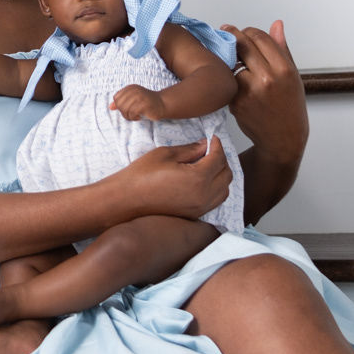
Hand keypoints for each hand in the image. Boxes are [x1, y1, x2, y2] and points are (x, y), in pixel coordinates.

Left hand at [110, 84, 165, 120]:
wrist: (163, 104)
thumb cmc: (146, 103)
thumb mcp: (133, 100)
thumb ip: (122, 102)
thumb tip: (110, 107)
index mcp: (130, 88)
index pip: (116, 98)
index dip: (119, 106)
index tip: (127, 109)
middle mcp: (134, 90)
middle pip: (119, 104)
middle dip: (123, 112)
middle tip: (131, 115)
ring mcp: (140, 96)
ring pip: (125, 109)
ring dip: (128, 117)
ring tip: (134, 117)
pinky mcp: (144, 104)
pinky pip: (132, 113)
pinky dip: (134, 118)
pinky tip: (139, 117)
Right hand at [116, 137, 230, 220]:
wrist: (127, 199)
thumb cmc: (141, 175)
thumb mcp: (166, 154)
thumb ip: (190, 149)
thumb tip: (205, 146)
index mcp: (198, 179)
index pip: (218, 159)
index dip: (217, 145)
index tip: (212, 138)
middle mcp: (203, 196)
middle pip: (226, 175)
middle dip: (222, 159)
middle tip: (210, 149)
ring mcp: (200, 208)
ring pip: (224, 190)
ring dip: (221, 175)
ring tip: (208, 164)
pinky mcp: (194, 215)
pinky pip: (215, 201)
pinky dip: (216, 189)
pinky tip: (204, 180)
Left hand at [221, 21, 307, 160]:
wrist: (283, 137)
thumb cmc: (289, 105)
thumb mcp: (293, 75)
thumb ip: (282, 48)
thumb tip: (277, 24)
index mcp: (284, 69)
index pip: (260, 37)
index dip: (249, 31)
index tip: (243, 31)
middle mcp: (267, 78)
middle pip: (243, 44)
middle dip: (233, 34)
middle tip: (226, 30)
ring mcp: (250, 91)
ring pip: (231, 61)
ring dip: (229, 56)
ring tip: (230, 55)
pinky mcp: (236, 102)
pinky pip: (228, 80)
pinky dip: (228, 76)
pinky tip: (232, 76)